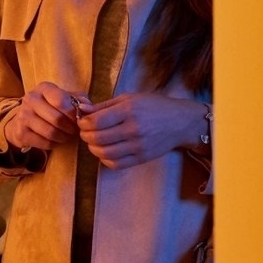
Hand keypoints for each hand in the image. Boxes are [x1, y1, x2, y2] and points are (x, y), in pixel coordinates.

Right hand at [5, 82, 86, 150]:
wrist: (25, 120)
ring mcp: (23, 116)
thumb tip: (87, 109)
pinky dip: (54, 144)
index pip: (61, 100)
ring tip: (66, 135)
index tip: (77, 118)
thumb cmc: (52, 107)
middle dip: (70, 128)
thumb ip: (80, 101)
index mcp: (44, 88)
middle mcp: (30, 99)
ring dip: (63, 137)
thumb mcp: (66, 99)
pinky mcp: (21, 132)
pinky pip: (44, 142)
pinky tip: (55, 140)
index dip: (73, 113)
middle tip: (74, 130)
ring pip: (51, 132)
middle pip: (57, 118)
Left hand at [78, 92, 206, 168]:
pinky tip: (105, 151)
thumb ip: (104, 106)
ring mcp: (138, 146)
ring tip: (94, 141)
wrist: (181, 122)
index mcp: (129, 111)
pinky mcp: (142, 158)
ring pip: (104, 153)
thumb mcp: (129, 98)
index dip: (83, 123)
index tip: (83, 121)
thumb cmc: (154, 106)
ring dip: (93, 148)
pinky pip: (116, 164)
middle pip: (98, 138)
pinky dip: (105, 159)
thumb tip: (82, 109)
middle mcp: (133, 130)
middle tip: (86, 132)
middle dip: (85, 136)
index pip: (96, 121)